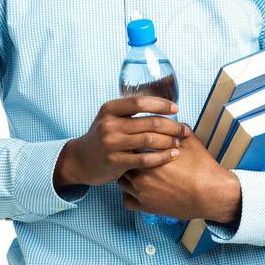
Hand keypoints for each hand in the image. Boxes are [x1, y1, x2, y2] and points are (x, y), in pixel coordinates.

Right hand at [58, 96, 188, 187]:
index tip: (176, 109)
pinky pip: (145, 159)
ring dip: (169, 141)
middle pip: (149, 122)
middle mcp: (109, 124)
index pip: (140, 102)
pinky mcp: (114, 162)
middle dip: (172, 126)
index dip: (161, 104)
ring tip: (180, 142)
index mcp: (110, 109)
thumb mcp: (109, 118)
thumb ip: (130, 112)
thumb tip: (162, 105)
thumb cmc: (102, 137)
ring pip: (149, 140)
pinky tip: (173, 155)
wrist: (80, 160)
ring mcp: (111, 143)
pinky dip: (162, 157)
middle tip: (185, 130)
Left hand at [117, 128, 239, 222]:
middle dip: (129, 158)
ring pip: (122, 181)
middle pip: (124, 161)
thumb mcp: (190, 142)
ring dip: (127, 176)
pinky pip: (126, 201)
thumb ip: (176, 130)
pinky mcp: (146, 207)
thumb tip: (171, 122)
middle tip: (136, 157)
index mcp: (150, 155)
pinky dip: (129, 195)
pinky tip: (139, 190)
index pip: (130, 144)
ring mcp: (142, 192)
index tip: (138, 141)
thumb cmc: (202, 168)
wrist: (211, 193)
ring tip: (138, 172)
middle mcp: (142, 174)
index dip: (134, 141)